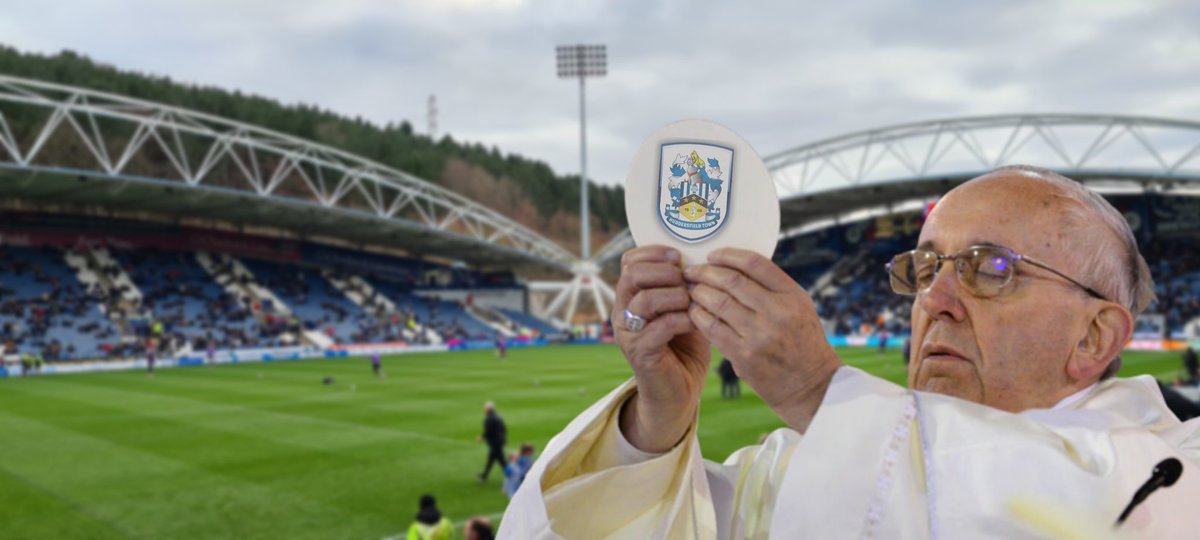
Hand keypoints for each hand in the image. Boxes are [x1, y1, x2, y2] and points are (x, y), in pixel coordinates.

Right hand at [613, 245, 709, 452]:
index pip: (629, 261)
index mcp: (631, 296)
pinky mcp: (640, 353)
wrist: (678, 392)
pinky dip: (683, 320)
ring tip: (692, 303)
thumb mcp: (684, 309)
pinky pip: (660, 327)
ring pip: (645, 300)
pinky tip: (697, 322)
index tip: (678, 256)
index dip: (653, 252)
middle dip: (664, 272)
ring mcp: (629, 333)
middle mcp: (623, 311)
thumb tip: (702, 259)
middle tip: (686, 280)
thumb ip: (684, 286)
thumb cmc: (684, 347)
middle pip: (632, 275)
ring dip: (675, 296)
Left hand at [684, 248, 841, 432]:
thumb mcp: (800, 308)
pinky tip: (694, 311)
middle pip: (731, 280)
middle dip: (706, 272)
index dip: (728, 255)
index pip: (755, 263)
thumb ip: (773, 288)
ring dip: (698, 293)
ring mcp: (760, 335)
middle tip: (692, 271)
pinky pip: (712, 328)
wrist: (812, 387)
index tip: (713, 256)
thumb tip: (734, 267)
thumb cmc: (803, 344)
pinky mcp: (744, 356)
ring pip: (718, 302)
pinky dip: (699, 316)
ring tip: (691, 290)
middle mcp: (777, 312)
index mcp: (792, 296)